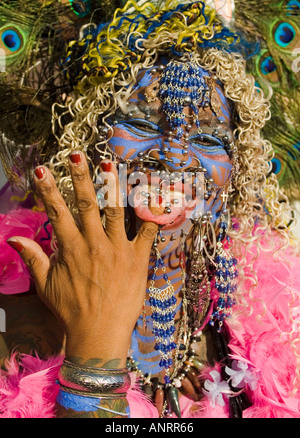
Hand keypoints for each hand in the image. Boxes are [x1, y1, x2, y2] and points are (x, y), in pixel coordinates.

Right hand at [7, 151, 157, 365]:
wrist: (99, 334)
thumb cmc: (71, 310)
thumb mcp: (46, 285)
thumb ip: (34, 258)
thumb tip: (13, 239)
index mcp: (71, 248)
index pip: (56, 212)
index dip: (48, 189)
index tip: (42, 170)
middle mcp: (94, 243)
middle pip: (86, 203)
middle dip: (80, 177)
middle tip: (77, 155)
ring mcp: (118, 249)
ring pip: (115, 211)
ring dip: (113, 186)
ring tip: (111, 166)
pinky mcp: (138, 259)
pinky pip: (147, 233)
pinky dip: (152, 216)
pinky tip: (154, 197)